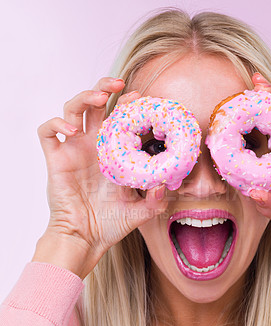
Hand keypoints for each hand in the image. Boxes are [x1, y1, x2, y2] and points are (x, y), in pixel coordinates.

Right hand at [35, 78, 166, 278]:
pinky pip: (47, 131)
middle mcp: (93, 146)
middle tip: (118, 84)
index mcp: (113, 153)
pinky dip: (56, 123)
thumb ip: (155, 200)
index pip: (119, 119)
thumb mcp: (139, 211)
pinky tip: (71, 129)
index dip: (127, 106)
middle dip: (104, 88)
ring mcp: (74, 150)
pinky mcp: (56, 158)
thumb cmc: (110, 224)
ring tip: (99, 97)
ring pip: (72, 110)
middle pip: (95, 104)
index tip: (140, 98)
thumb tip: (165, 185)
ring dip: (83, 97)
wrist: (85, 238)